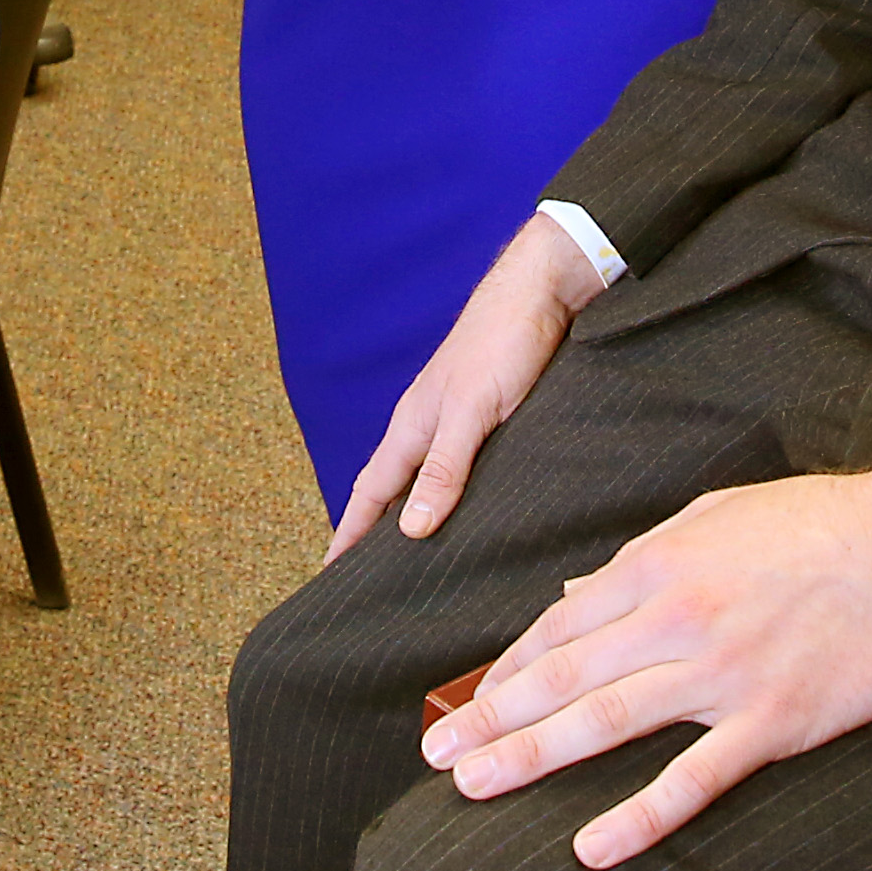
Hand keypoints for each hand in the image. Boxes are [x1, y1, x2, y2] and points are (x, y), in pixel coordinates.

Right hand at [331, 215, 606, 558]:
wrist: (543, 291)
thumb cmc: (504, 341)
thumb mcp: (473, 411)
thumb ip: (444, 468)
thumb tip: (410, 530)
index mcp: (413, 426)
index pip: (371, 494)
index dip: (350, 534)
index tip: (329, 574)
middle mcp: (428, 426)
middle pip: (391, 489)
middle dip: (374, 533)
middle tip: (363, 579)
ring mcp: (457, 419)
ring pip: (424, 478)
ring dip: (412, 515)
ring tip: (408, 556)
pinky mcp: (489, 415)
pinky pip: (458, 467)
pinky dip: (449, 495)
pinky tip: (464, 509)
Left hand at [419, 469, 871, 869]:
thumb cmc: (815, 522)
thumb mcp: (715, 515)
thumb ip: (642, 553)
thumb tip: (574, 593)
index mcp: (658, 564)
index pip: (558, 624)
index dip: (504, 668)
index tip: (462, 698)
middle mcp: (674, 619)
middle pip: (562, 675)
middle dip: (491, 715)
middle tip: (436, 751)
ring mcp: (719, 675)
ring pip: (605, 722)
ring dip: (531, 755)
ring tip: (474, 783)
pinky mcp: (768, 722)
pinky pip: (693, 779)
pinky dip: (639, 816)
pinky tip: (591, 846)